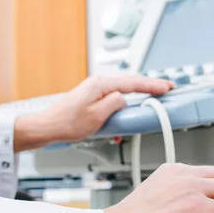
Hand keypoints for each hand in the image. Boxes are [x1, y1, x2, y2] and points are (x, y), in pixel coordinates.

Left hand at [13, 74, 174, 150]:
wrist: (47, 127)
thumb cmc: (67, 123)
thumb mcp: (97, 116)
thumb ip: (116, 104)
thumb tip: (124, 99)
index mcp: (101, 84)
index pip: (133, 82)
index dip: (152, 85)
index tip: (167, 86)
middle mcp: (98, 83)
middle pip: (130, 84)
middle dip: (147, 89)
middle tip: (165, 90)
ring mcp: (94, 91)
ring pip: (121, 95)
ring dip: (131, 106)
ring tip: (144, 110)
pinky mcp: (90, 99)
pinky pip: (111, 103)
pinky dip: (118, 114)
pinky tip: (117, 130)